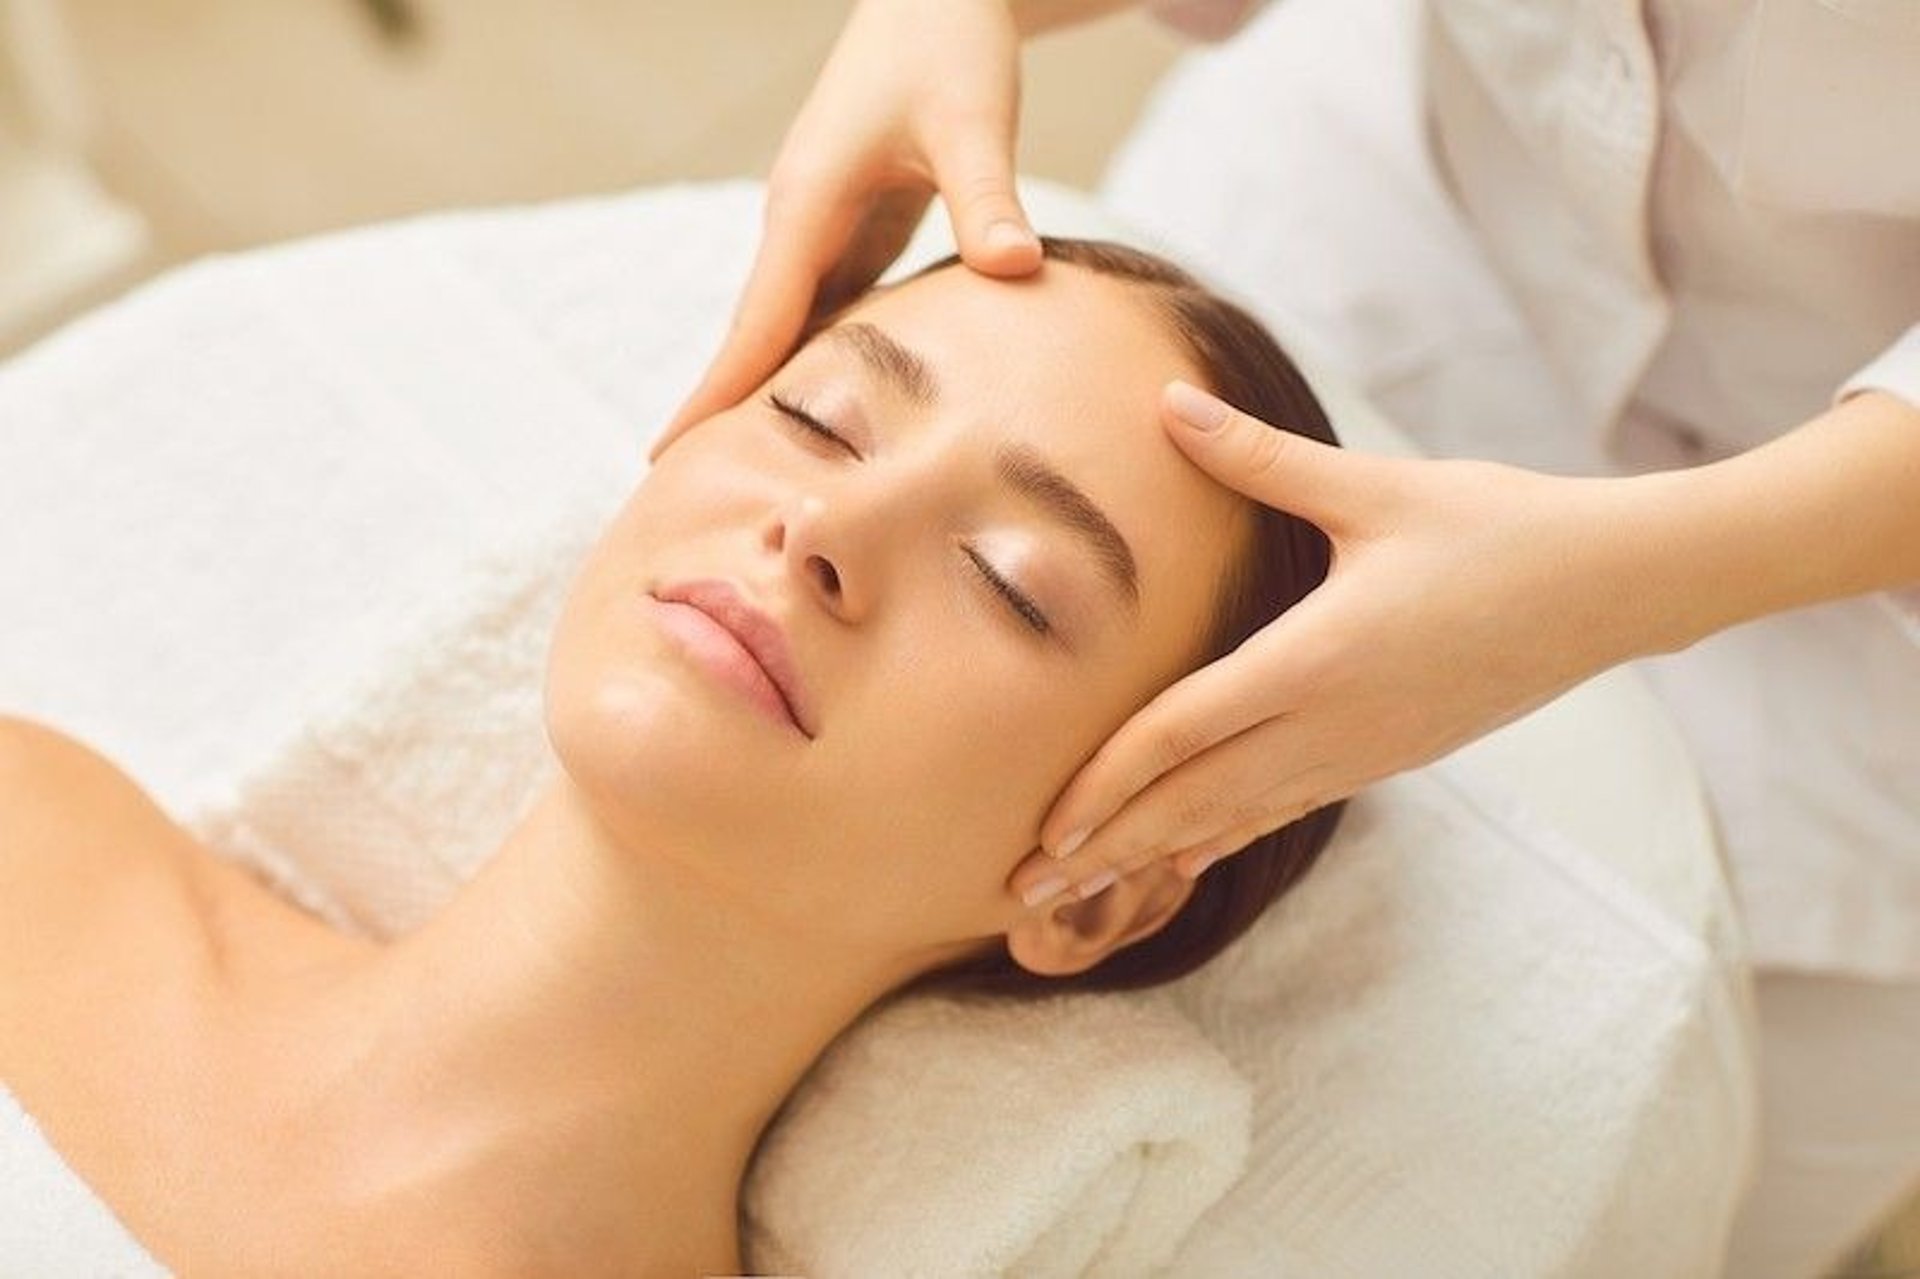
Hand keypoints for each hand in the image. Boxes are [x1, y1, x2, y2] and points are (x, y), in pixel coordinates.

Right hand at [652, 0, 1043, 458]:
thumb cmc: (951, 48)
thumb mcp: (974, 119)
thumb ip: (988, 198)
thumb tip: (1012, 272)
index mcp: (808, 203)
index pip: (755, 321)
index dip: (718, 393)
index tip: (670, 457)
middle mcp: (798, 224)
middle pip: (751, 340)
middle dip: (718, 415)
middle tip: (680, 499)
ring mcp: (819, 230)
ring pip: (783, 331)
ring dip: (760, 399)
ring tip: (737, 482)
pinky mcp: (850, 233)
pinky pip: (820, 317)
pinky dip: (809, 369)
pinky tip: (814, 424)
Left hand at [1010, 381, 1667, 906]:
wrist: (1613, 590)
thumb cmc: (1498, 528)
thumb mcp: (1376, 488)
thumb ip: (1260, 457)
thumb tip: (1168, 400)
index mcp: (1315, 661)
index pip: (1180, 735)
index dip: (1102, 785)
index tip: (1039, 828)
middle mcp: (1331, 726)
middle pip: (1190, 802)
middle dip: (1102, 849)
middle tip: (1018, 893)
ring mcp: (1360, 753)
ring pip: (1231, 819)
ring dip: (1148, 856)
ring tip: (1075, 894)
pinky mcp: (1384, 757)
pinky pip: (1278, 810)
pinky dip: (1216, 837)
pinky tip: (1181, 854)